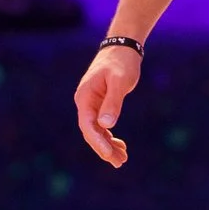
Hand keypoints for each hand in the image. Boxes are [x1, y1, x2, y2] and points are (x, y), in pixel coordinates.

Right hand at [73, 44, 142, 166]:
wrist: (123, 47)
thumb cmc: (122, 62)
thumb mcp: (120, 81)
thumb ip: (113, 102)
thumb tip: (106, 125)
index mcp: (85, 97)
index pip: (87, 125)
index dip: (98, 142)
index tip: (109, 155)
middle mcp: (85, 102)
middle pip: (91, 131)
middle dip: (104, 148)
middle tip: (120, 162)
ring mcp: (91, 104)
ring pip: (97, 131)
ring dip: (108, 145)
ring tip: (122, 159)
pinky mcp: (100, 104)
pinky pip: (102, 125)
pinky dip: (110, 137)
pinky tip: (121, 146)